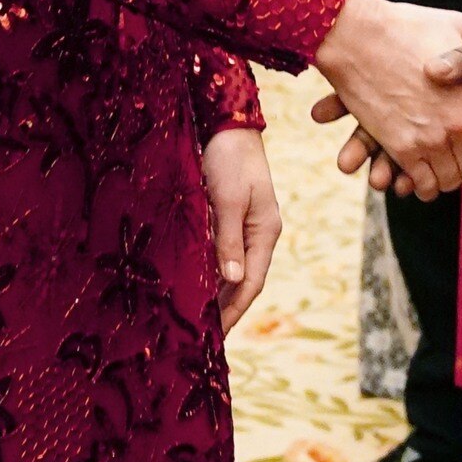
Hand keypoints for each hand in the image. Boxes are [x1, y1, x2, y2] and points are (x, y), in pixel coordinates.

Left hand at [201, 128, 281, 334]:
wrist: (227, 125)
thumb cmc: (230, 159)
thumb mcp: (228, 199)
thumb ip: (229, 239)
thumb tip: (232, 280)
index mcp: (265, 231)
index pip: (252, 282)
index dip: (235, 310)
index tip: (218, 335)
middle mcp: (258, 233)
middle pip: (244, 280)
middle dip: (226, 308)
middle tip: (203, 336)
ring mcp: (245, 226)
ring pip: (232, 269)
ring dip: (217, 292)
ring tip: (198, 319)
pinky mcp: (229, 217)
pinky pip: (222, 252)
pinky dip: (211, 271)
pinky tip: (196, 283)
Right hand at [314, 0, 461, 200]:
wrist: (356, 34)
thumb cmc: (408, 27)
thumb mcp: (459, 25)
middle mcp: (460, 124)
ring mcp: (429, 139)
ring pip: (450, 181)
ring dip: (446, 177)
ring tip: (442, 163)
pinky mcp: (401, 147)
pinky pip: (422, 183)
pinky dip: (422, 183)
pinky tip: (420, 172)